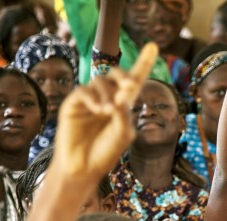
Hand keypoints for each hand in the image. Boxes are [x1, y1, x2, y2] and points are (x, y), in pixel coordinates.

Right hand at [52, 43, 157, 181]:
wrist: (83, 168)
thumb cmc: (104, 153)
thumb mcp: (122, 135)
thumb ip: (124, 115)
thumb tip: (119, 98)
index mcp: (123, 105)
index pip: (135, 81)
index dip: (144, 63)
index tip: (153, 46)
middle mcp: (107, 98)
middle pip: (116, 75)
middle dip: (124, 76)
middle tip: (130, 86)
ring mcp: (90, 100)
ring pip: (100, 81)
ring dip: (108, 94)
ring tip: (108, 112)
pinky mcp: (73, 104)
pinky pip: (83, 90)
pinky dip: (92, 97)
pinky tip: (98, 109)